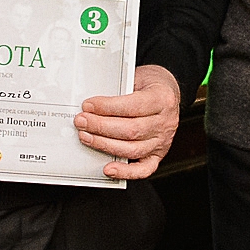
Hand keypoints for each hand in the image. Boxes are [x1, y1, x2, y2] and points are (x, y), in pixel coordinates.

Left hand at [74, 64, 179, 179]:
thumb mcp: (137, 77)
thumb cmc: (149, 85)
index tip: (89, 105)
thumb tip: (93, 104)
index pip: (132, 106)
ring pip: (132, 149)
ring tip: (86, 137)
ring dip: (104, 145)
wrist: (167, 92)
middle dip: (101, 126)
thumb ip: (119, 90)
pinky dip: (125, 172)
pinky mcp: (157, 155)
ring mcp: (162, 141)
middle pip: (131, 130)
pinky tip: (108, 168)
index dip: (107, 107)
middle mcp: (165, 122)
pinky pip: (143, 169)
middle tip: (82, 121)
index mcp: (162, 99)